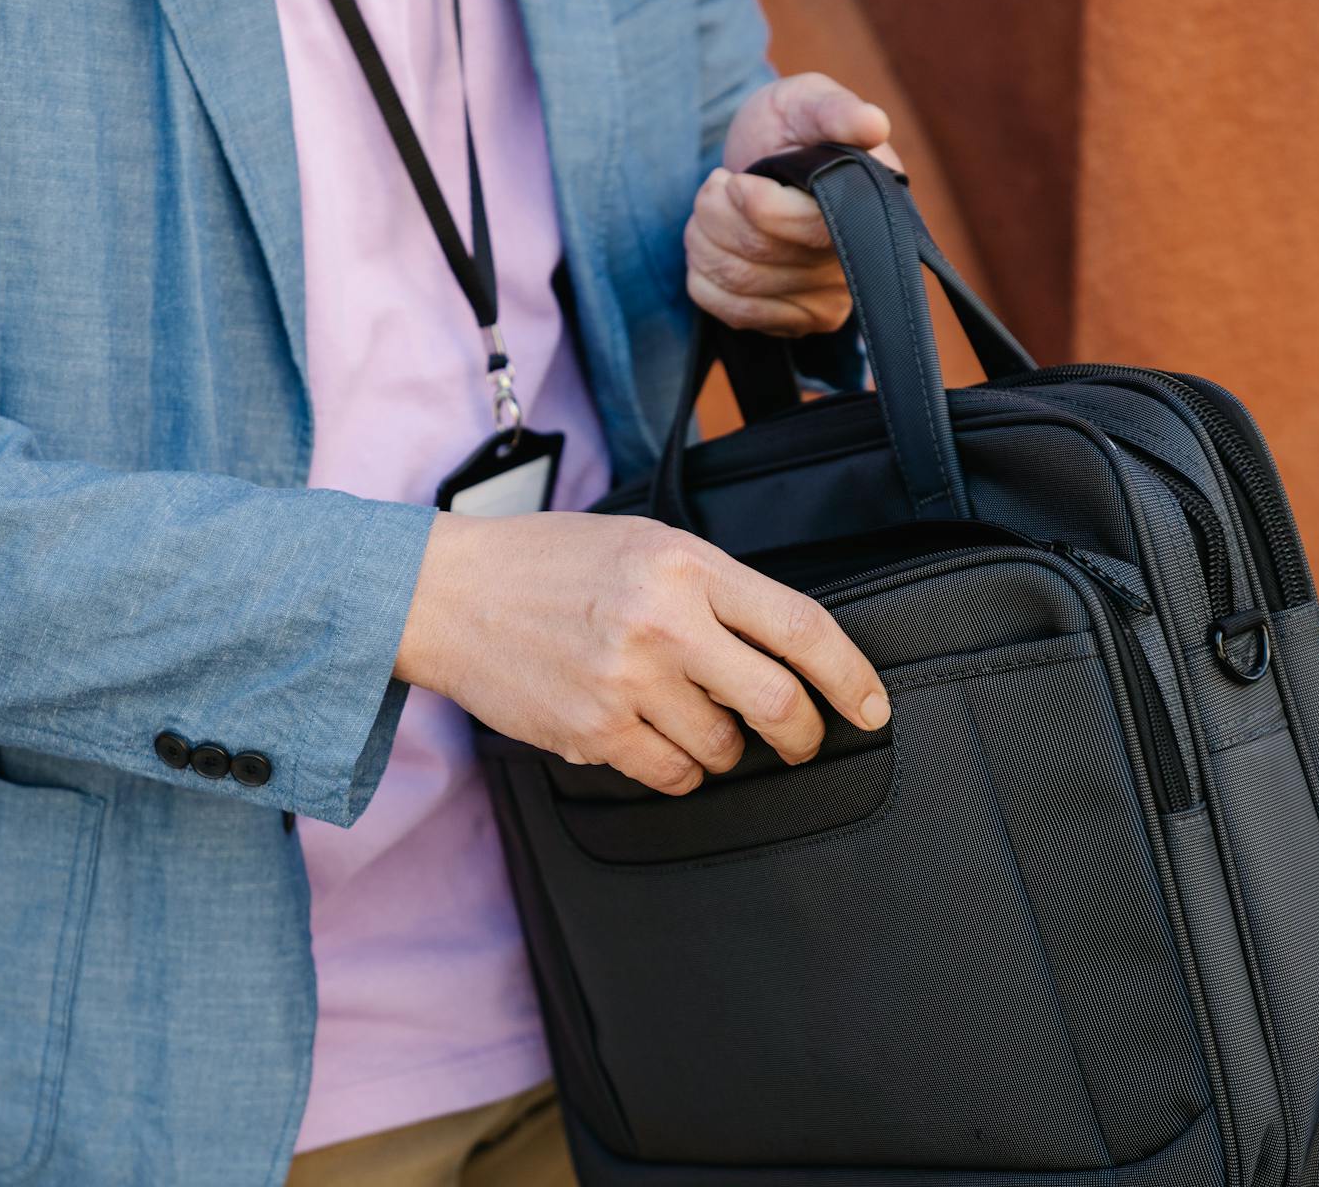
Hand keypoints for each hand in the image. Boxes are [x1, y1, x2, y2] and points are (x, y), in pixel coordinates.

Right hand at [395, 511, 890, 794]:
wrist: (448, 593)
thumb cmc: (548, 563)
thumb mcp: (643, 544)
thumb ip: (714, 588)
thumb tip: (785, 649)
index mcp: (686, 565)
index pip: (801, 627)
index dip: (851, 677)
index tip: (870, 708)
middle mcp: (663, 622)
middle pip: (778, 702)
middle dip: (802, 733)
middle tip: (799, 739)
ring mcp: (627, 681)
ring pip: (723, 747)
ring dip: (725, 747)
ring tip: (689, 716)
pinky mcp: (593, 731)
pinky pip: (671, 774)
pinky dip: (678, 768)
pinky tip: (653, 737)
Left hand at [685, 72, 901, 334]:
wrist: (768, 163)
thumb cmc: (793, 127)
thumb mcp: (808, 102)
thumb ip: (835, 110)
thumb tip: (872, 124)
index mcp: (868, 205)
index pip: (808, 228)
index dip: (757, 206)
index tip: (734, 180)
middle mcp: (855, 262)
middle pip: (763, 257)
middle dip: (718, 215)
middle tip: (715, 186)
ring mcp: (828, 299)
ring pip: (741, 284)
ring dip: (704, 241)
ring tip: (709, 211)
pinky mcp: (797, 322)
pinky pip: (735, 314)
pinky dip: (704, 276)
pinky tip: (710, 248)